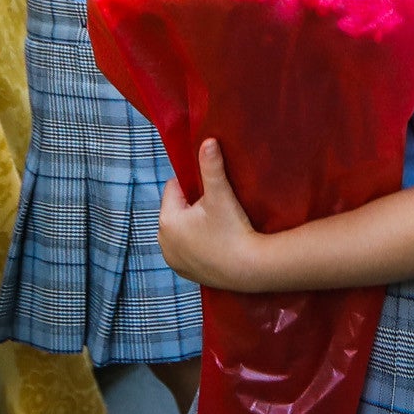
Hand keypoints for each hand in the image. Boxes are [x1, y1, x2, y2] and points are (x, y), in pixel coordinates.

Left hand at [156, 139, 271, 289]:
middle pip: (177, 209)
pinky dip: (197, 245)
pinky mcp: (183, 272)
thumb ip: (211, 166)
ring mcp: (172, 259)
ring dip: (194, 226)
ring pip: (181, 230)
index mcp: (167, 219)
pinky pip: (186, 249)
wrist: (250, 269)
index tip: (212, 193)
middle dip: (193, 206)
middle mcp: (163, 241)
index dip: (194, 185)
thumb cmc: (233, 229)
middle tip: (218, 211)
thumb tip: (208, 140)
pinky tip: (215, 244)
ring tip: (218, 227)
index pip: (174, 188)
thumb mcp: (221, 194)